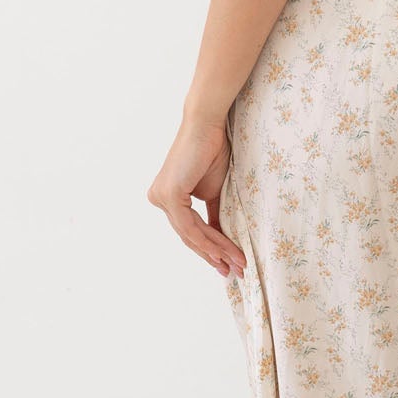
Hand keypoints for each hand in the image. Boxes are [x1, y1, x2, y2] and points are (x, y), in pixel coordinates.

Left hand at [148, 113, 246, 279]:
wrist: (209, 125)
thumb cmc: (213, 151)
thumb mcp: (215, 192)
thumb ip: (215, 216)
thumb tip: (223, 240)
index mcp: (167, 199)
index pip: (189, 231)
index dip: (210, 250)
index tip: (229, 265)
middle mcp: (159, 199)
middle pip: (188, 237)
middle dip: (214, 256)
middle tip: (235, 272)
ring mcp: (161, 198)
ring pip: (190, 235)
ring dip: (217, 252)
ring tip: (237, 264)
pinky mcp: (168, 195)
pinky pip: (190, 227)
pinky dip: (210, 241)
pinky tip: (226, 251)